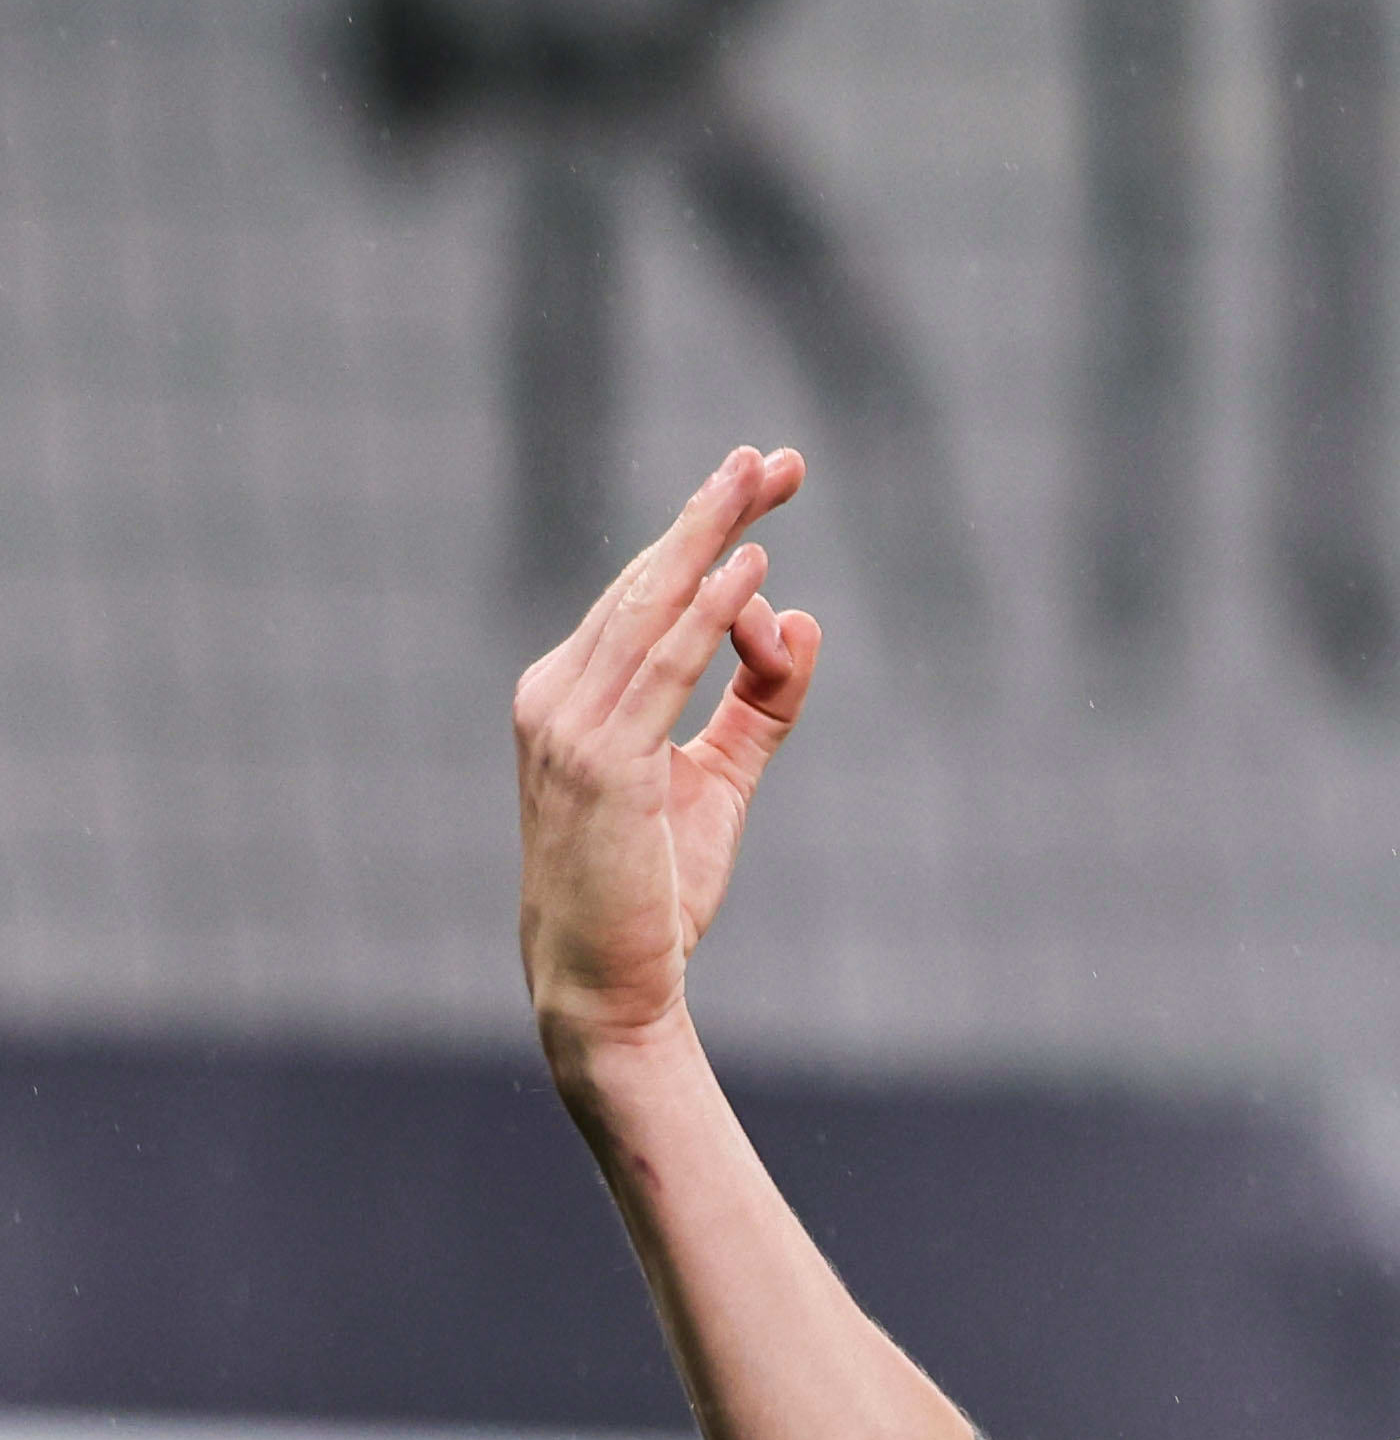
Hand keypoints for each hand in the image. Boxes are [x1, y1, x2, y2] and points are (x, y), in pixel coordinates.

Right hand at [515, 447, 821, 1077]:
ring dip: (709, 538)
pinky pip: (661, 667)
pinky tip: (747, 570)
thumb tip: (802, 622)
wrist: (609, 982)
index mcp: (574, 692)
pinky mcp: (600, 760)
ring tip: (762, 480)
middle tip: (776, 456)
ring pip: (650, 608)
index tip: (765, 478)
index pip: (646, 593)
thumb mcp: (721, 779)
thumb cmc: (654, 886)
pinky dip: (704, 614)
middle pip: (646, 580)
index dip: (705, 531)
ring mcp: (569, 723)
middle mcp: (557, 693)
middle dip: (712, 513)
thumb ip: (762, 704)